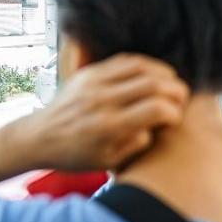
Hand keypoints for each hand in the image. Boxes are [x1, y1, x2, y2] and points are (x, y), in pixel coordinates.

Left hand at [14, 54, 188, 171]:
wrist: (38, 137)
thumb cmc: (75, 154)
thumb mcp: (108, 162)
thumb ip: (136, 144)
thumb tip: (155, 125)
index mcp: (109, 126)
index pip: (156, 109)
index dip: (174, 112)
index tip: (175, 119)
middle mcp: (103, 101)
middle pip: (153, 84)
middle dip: (176, 90)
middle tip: (183, 98)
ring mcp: (95, 82)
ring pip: (141, 66)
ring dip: (164, 73)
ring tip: (173, 83)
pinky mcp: (89, 72)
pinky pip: (125, 60)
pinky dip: (146, 64)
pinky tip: (154, 74)